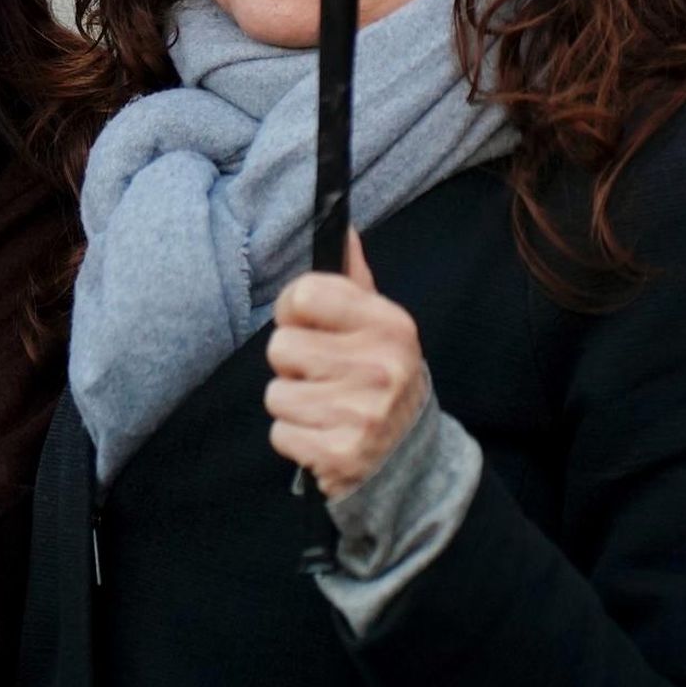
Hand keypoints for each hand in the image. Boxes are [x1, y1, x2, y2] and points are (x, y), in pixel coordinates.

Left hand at [265, 229, 427, 498]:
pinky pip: (280, 433)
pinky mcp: (340, 454)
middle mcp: (379, 367)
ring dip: (291, 403)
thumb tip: (343, 228)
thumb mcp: (380, 327)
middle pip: (281, 346)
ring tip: (324, 406)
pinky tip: (323, 435)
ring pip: (276, 394)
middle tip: (320, 374)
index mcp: (389, 325)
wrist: (410, 457)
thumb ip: (354, 280)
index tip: (305, 324)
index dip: (293, 309)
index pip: (305, 294)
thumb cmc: (382, 378)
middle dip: (292, 364)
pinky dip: (294, 438)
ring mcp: (361, 414)